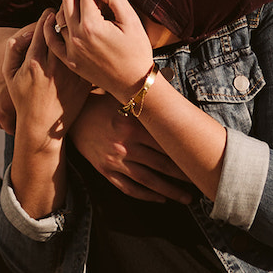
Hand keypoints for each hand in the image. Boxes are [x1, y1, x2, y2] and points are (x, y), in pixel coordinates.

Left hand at [0, 26, 18, 132]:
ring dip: (12, 118)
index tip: (12, 91)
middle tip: (23, 103)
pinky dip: (18, 125)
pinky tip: (30, 119)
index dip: (0, 92)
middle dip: (5, 107)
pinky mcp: (2, 112)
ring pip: (1, 119)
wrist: (28, 46)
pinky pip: (10, 126)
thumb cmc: (12, 40)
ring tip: (28, 113)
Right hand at [2, 10, 92, 144]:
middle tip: (65, 13)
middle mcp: (53, 66)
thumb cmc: (23, 99)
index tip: (49, 13)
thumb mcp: (9, 75)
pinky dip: (88, 48)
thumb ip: (12, 51)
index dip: (46, 16)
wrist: (42, 126)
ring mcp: (70, 75)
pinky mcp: (82, 82)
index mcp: (34, 62)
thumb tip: (23, 33)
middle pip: (61, 32)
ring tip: (76, 25)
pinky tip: (86, 44)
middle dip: (63, 19)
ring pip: (76, 42)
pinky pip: (88, 58)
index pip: (41, 28)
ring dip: (77, 31)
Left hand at [46, 0, 153, 100]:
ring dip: (69, 8)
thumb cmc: (136, 51)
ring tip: (84, 8)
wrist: (134, 83)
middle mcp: (77, 37)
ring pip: (58, 17)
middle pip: (68, 1)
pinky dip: (51, 27)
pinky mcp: (69, 61)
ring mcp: (71, 50)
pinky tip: (56, 20)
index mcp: (92, 25)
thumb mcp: (131, 20)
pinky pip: (52, 39)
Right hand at [70, 94, 193, 203]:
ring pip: (147, 180)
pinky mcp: (105, 171)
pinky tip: (160, 198)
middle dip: (182, 176)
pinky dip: (146, 195)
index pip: (164, 143)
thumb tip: (167, 74)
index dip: (183, 153)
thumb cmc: (101, 104)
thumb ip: (145, 93)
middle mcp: (124, 146)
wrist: (72, 119)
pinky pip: (128, 188)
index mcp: (132, 126)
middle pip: (160, 165)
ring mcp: (114, 161)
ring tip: (186, 198)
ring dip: (169, 190)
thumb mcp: (122, 96)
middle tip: (200, 182)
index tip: (199, 159)